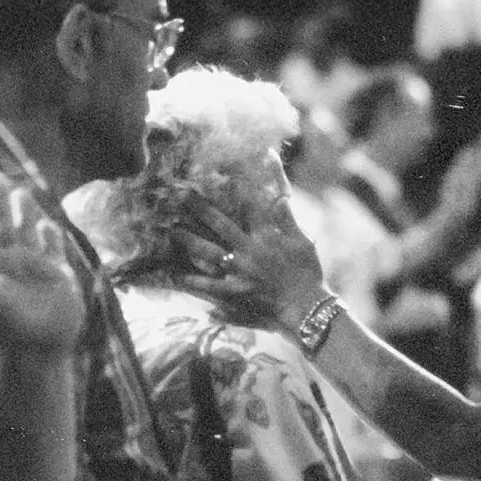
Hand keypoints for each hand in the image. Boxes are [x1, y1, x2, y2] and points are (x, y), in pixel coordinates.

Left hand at [0, 216, 82, 359]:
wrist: (36, 354)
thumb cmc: (5, 329)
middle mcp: (11, 267)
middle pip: (2, 228)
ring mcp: (34, 272)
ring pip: (27, 236)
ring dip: (23, 215)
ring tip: (20, 192)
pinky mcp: (58, 280)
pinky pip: (53, 252)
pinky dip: (50, 238)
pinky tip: (46, 225)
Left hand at [170, 190, 327, 329]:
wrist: (305, 306)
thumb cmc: (307, 272)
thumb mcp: (303, 241)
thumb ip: (288, 219)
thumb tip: (279, 198)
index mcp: (266, 236)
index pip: (249, 206)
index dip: (235, 188)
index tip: (220, 174)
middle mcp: (248, 251)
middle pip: (220, 224)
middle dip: (200, 208)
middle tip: (181, 196)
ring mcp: (239, 271)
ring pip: (209, 252)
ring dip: (190, 240)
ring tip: (172, 230)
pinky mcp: (235, 291)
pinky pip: (211, 285)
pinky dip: (196, 281)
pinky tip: (179, 275)